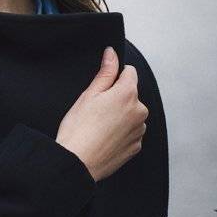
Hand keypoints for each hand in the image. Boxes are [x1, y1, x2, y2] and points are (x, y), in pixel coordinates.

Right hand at [55, 46, 147, 181]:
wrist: (77, 163)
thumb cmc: (79, 129)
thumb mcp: (89, 94)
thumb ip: (106, 72)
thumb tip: (112, 54)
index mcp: (128, 94)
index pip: (129, 72)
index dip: (113, 77)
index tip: (101, 88)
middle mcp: (139, 111)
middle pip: (131, 95)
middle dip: (116, 98)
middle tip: (95, 110)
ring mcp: (139, 130)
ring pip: (130, 114)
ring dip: (119, 116)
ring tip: (98, 126)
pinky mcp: (135, 146)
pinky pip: (130, 132)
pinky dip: (119, 133)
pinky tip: (103, 138)